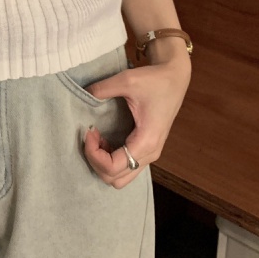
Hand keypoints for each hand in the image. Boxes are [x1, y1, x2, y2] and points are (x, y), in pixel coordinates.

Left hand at [82, 52, 190, 188]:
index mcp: (146, 142)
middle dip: (96, 161)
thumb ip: (102, 89)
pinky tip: (106, 139)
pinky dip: (112, 160)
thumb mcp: (127, 80)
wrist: (175, 78)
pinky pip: (127, 167)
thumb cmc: (155, 80)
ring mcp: (151, 154)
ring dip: (104, 163)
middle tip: (91, 135)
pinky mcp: (148, 149)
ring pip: (121, 177)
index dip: (93, 154)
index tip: (89, 131)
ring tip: (98, 139)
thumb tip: (83, 94)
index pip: (113, 167)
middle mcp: (150, 154)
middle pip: (115, 179)